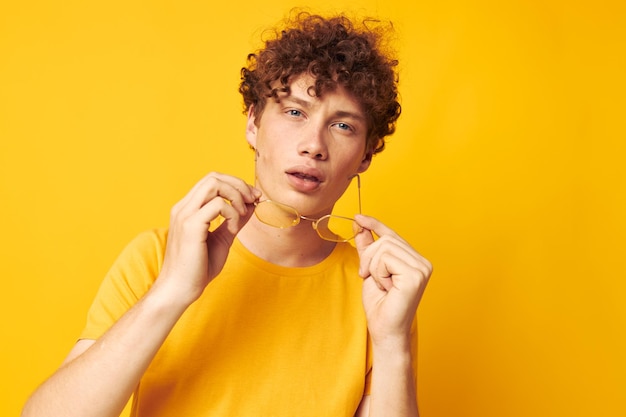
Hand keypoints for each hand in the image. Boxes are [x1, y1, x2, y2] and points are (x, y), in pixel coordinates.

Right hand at [157, 172, 260, 305]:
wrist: (179, 290)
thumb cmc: (198, 269)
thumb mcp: (223, 239)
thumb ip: (235, 221)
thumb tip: (251, 205)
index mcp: (188, 209)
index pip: (212, 181)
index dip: (236, 184)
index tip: (253, 198)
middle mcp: (183, 207)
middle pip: (213, 176)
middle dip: (239, 184)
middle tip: (253, 200)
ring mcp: (185, 215)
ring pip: (214, 184)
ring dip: (236, 194)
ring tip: (242, 214)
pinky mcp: (190, 226)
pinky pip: (218, 205)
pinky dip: (231, 213)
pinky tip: (232, 228)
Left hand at [354, 214, 431, 343]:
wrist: (385, 330)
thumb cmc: (380, 305)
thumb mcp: (370, 270)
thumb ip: (367, 248)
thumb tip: (359, 224)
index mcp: (415, 260)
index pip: (392, 235)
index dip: (375, 224)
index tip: (358, 217)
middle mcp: (422, 262)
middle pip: (385, 240)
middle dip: (368, 257)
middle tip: (369, 277)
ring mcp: (422, 268)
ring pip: (383, 247)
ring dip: (373, 267)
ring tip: (381, 285)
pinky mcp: (415, 275)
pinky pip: (385, 259)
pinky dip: (378, 274)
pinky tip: (387, 288)